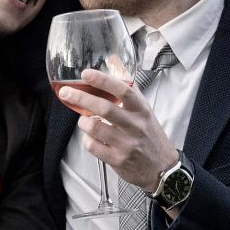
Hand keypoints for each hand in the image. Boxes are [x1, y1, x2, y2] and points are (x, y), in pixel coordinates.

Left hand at [56, 68, 177, 191]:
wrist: (162, 168)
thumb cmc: (149, 135)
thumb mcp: (143, 110)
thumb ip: (127, 87)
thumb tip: (113, 60)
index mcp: (141, 110)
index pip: (123, 90)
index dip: (103, 80)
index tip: (86, 73)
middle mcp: (135, 126)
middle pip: (105, 108)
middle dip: (81, 98)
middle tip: (66, 92)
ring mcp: (126, 144)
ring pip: (95, 128)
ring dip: (83, 121)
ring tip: (84, 119)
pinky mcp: (117, 160)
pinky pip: (92, 146)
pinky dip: (87, 139)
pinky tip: (91, 136)